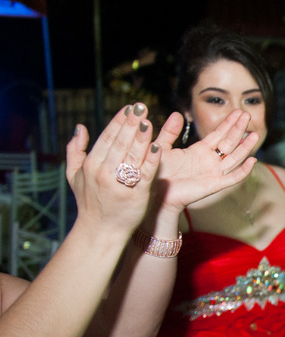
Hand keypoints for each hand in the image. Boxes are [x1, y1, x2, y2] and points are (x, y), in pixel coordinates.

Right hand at [64, 103, 162, 236]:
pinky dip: (150, 160)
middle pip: (120, 143)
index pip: (107, 138)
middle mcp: (104, 172)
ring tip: (148, 121)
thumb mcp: (75, 176)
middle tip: (141, 106)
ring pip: (132, 155)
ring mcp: (119, 183)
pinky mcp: (136, 194)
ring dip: (141, 137)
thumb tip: (80, 128)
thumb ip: (75, 151)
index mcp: (91, 165)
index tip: (129, 107)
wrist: (101, 230)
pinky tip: (157, 147)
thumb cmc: (90, 202)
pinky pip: (145, 174)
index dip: (119, 121)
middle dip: (130, 123)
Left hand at [154, 110, 258, 211]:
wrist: (154, 193)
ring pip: (234, 158)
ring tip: (254, 135)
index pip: (219, 134)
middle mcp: (210, 160)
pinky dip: (243, 171)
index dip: (229, 123)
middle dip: (238, 129)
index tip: (238, 112)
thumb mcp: (161, 147)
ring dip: (245, 147)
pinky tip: (251, 161)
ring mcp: (214, 172)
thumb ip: (170, 131)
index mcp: (199, 150)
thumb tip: (177, 114)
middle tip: (247, 115)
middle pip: (229, 142)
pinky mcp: (214, 185)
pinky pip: (232, 178)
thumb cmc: (157, 172)